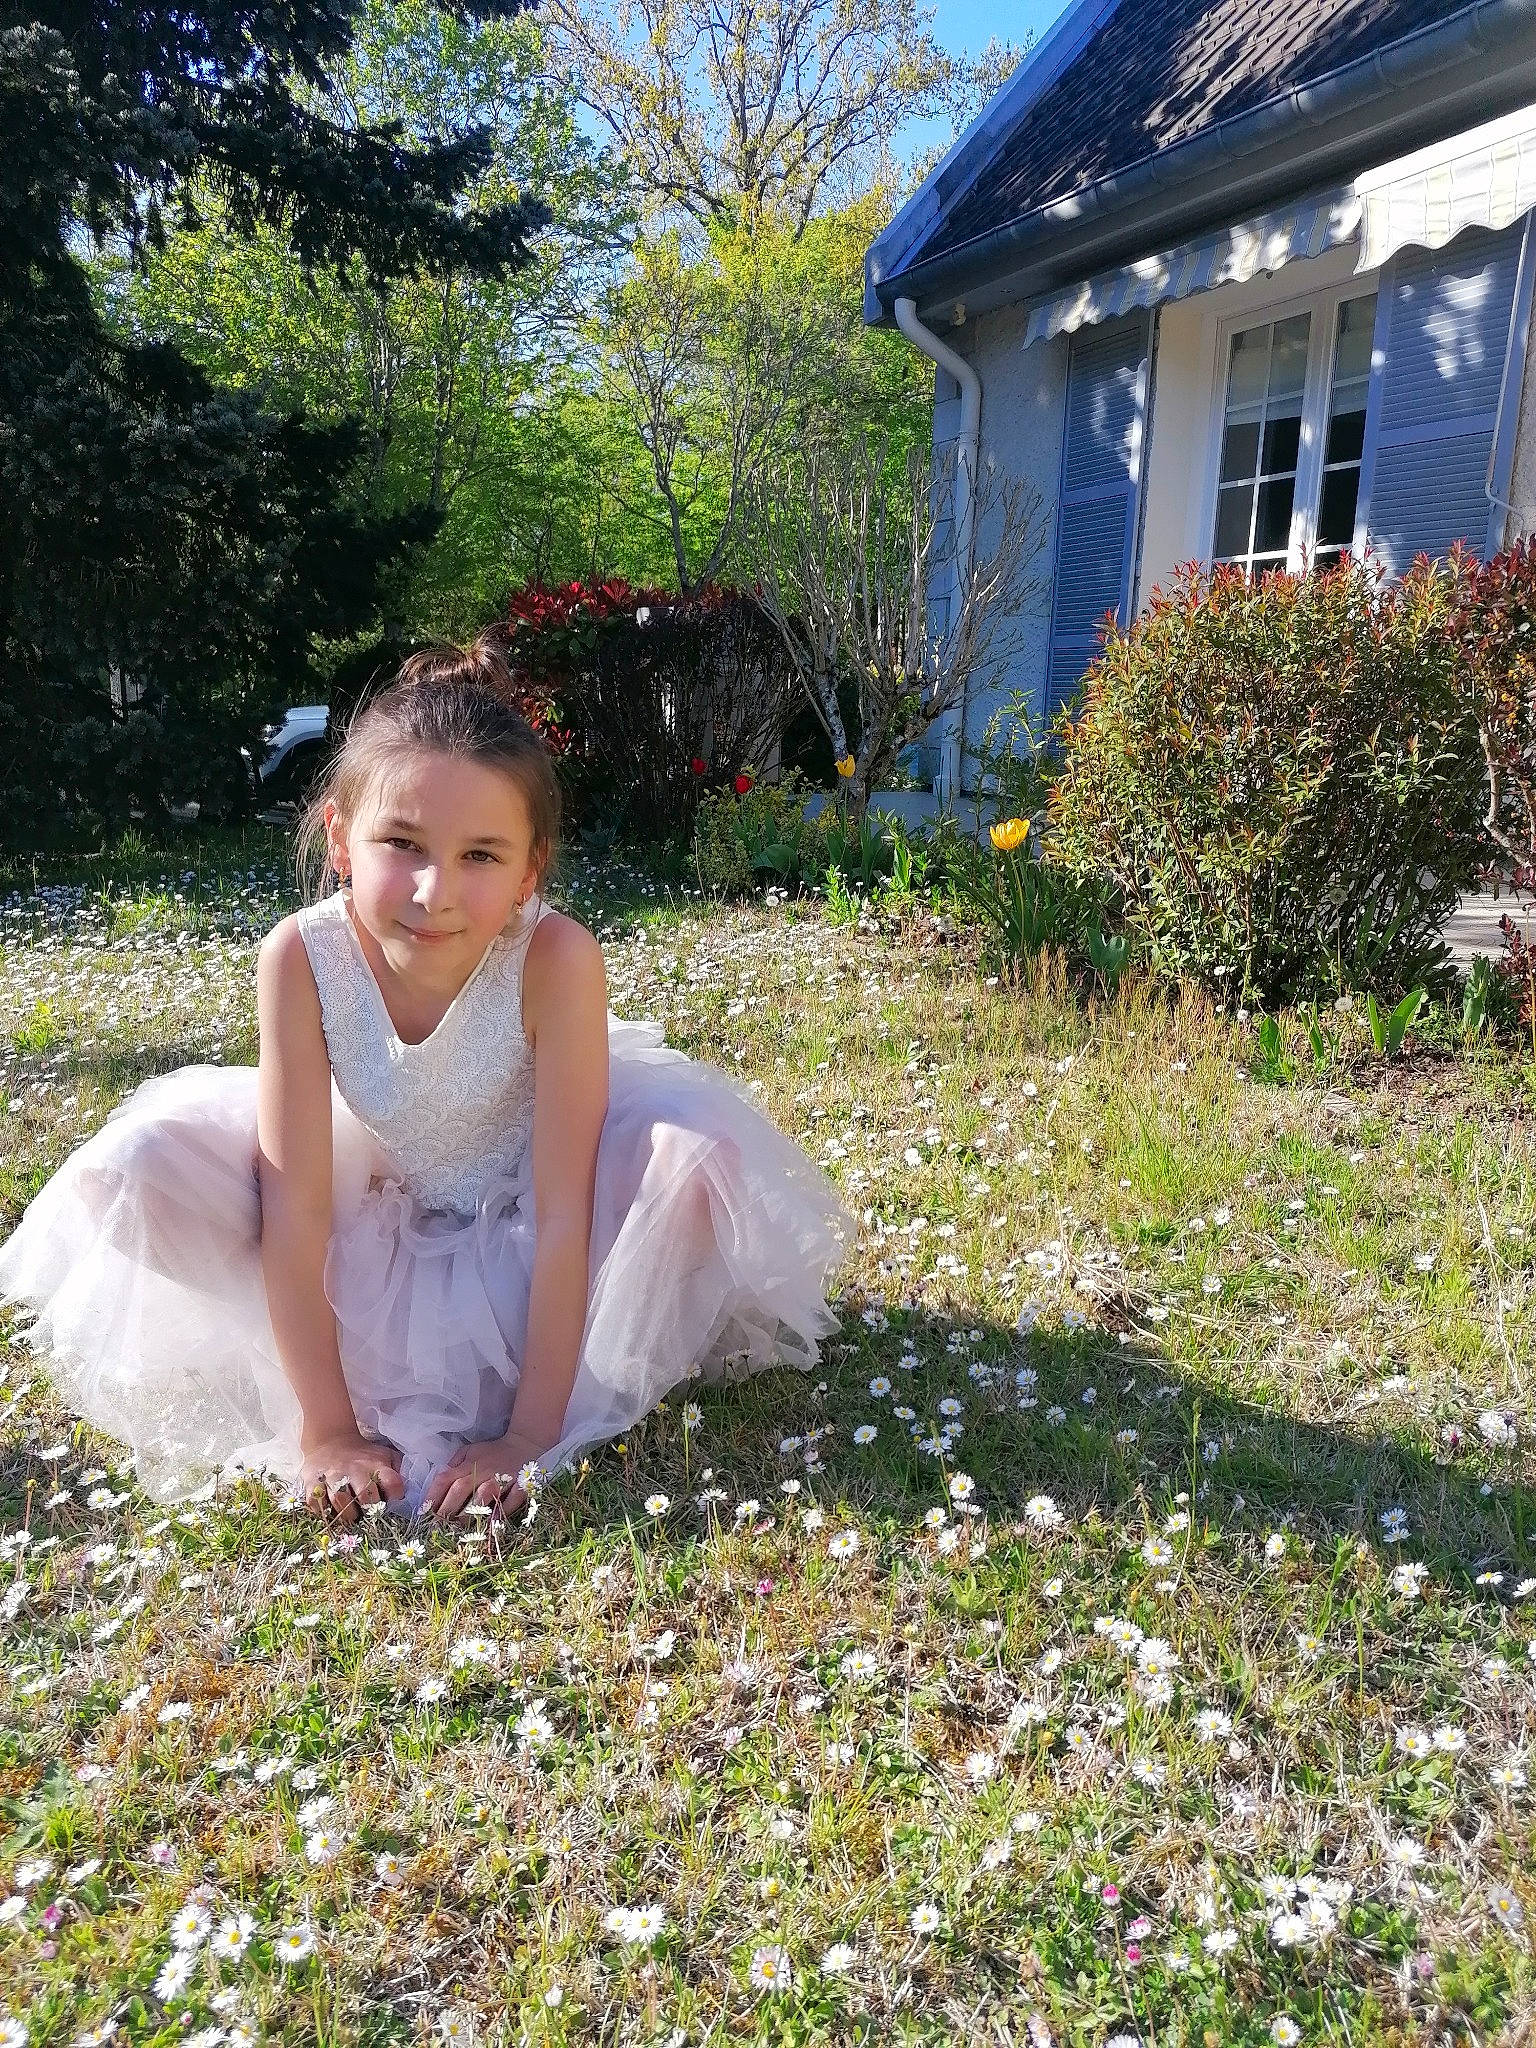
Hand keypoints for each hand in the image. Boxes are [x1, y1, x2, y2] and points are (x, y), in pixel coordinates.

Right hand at [298, 1433, 404, 1524]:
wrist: (331, 1440)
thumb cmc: (364, 1456)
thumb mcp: (386, 1456)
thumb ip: (399, 1472)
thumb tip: (411, 1494)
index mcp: (376, 1464)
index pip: (392, 1483)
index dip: (395, 1496)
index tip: (392, 1501)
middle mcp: (355, 1469)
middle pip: (365, 1494)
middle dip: (369, 1510)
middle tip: (368, 1516)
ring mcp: (333, 1475)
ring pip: (340, 1500)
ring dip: (346, 1514)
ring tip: (351, 1516)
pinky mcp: (313, 1481)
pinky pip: (315, 1502)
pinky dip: (322, 1511)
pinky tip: (330, 1510)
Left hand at [421, 1430, 549, 1523]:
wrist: (523, 1445)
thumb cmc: (492, 1452)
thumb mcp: (469, 1451)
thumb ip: (454, 1465)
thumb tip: (440, 1482)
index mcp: (468, 1464)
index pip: (445, 1479)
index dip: (433, 1495)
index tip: (423, 1512)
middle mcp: (483, 1472)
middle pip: (460, 1489)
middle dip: (447, 1508)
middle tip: (436, 1527)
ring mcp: (502, 1479)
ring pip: (483, 1496)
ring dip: (470, 1511)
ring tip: (459, 1528)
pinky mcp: (519, 1486)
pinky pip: (511, 1500)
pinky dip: (501, 1511)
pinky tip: (491, 1523)